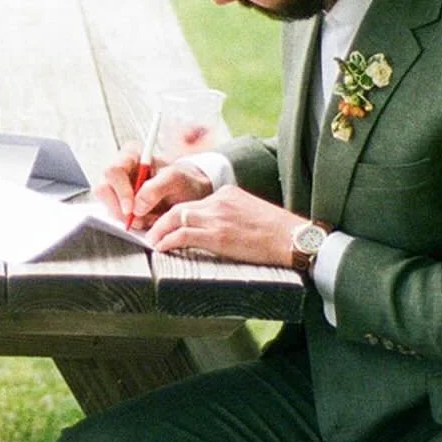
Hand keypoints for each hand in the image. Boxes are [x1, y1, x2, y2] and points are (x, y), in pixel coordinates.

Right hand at [96, 146, 213, 227]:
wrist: (190, 194)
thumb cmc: (184, 181)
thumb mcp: (177, 180)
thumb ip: (157, 188)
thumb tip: (137, 206)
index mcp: (131, 155)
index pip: (113, 171)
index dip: (120, 191)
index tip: (132, 209)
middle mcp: (120, 169)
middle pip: (103, 190)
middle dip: (120, 209)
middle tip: (140, 219)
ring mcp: (117, 187)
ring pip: (107, 205)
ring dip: (127, 218)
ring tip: (150, 217)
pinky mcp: (119, 203)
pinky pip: (116, 216)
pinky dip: (131, 222)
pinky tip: (147, 219)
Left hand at [149, 183, 306, 267]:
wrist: (291, 238)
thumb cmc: (276, 231)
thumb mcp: (249, 210)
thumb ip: (230, 212)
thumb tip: (217, 226)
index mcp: (227, 193)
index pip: (194, 202)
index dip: (177, 214)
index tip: (168, 222)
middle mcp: (218, 201)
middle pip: (179, 207)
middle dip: (161, 220)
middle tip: (150, 231)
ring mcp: (216, 217)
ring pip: (176, 218)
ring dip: (160, 231)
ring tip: (152, 242)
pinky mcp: (216, 235)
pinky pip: (183, 235)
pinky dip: (168, 241)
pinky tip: (162, 248)